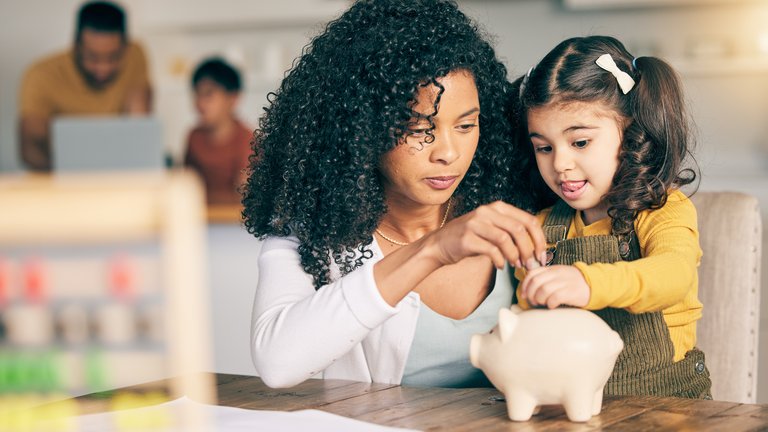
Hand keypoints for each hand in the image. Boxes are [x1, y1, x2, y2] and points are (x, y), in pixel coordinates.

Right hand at [424, 201, 545, 269]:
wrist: (439, 244)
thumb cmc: (470, 238)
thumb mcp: (491, 227)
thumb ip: (511, 231)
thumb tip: (536, 247)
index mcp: (497, 207)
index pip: (528, 220)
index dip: (539, 239)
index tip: (542, 255)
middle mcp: (487, 212)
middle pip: (519, 229)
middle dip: (529, 250)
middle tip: (531, 264)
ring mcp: (475, 224)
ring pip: (506, 240)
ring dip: (515, 256)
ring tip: (516, 266)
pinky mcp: (467, 238)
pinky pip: (491, 251)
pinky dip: (500, 261)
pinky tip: (500, 266)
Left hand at [521, 265, 589, 308]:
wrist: (594, 285)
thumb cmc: (573, 283)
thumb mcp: (558, 276)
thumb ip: (545, 278)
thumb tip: (528, 290)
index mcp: (552, 269)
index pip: (532, 273)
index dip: (525, 285)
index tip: (524, 295)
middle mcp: (557, 274)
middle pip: (536, 282)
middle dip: (530, 294)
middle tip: (533, 302)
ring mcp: (564, 282)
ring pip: (543, 290)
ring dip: (539, 299)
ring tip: (543, 303)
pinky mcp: (571, 292)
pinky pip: (554, 298)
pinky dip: (550, 303)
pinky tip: (552, 305)